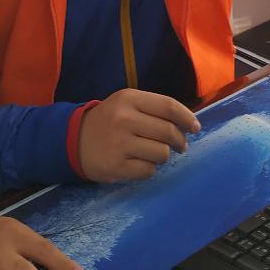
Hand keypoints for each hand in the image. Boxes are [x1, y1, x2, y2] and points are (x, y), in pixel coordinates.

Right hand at [77, 89, 201, 182]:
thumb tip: (189, 124)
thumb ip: (154, 109)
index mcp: (129, 98)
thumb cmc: (109, 121)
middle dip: (180, 141)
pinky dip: (150, 169)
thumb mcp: (127, 104)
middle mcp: (123, 119)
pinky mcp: (116, 166)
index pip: (168, 106)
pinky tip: (140, 163)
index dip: (187, 118)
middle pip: (168, 131)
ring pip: (161, 153)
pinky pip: (148, 170)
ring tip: (155, 154)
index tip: (195, 127)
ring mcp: (119, 143)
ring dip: (163, 155)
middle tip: (180, 146)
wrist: (74, 140)